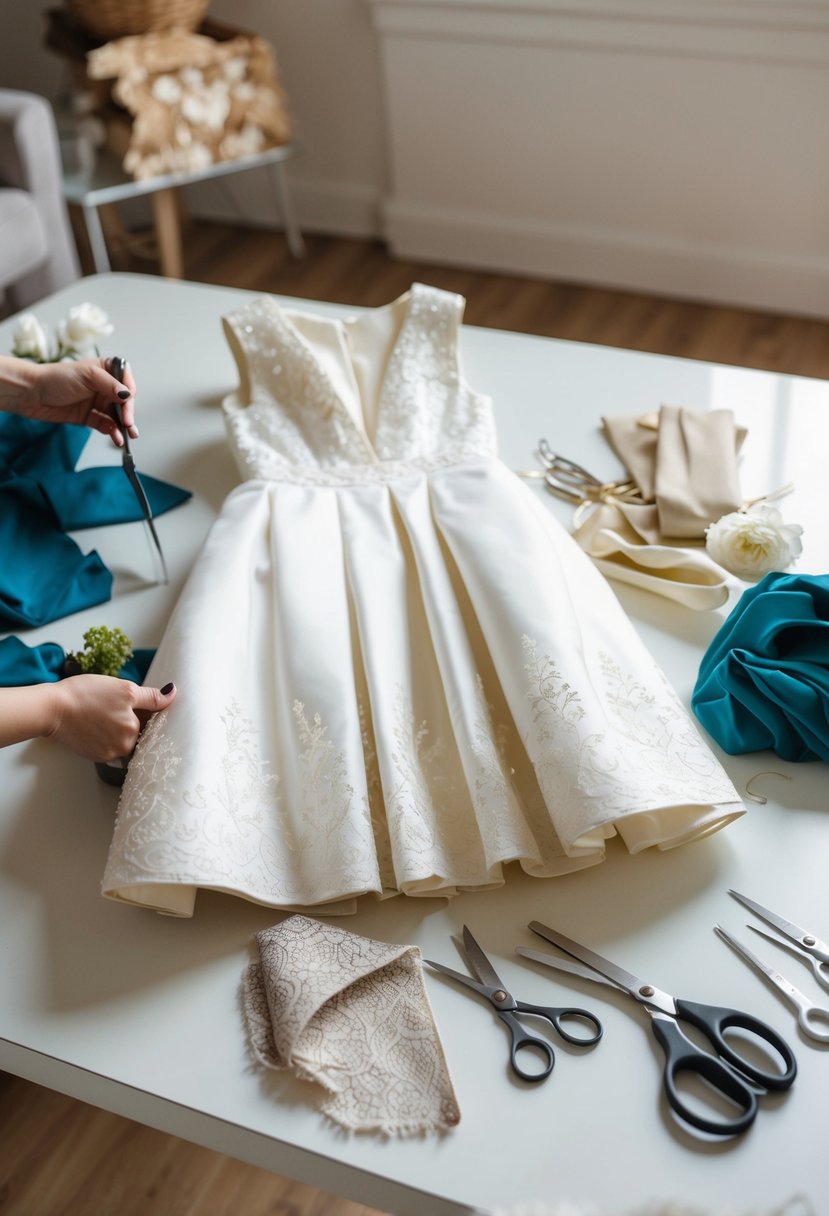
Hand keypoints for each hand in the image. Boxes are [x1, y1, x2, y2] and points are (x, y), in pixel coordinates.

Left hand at [0, 355, 137, 445]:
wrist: (32, 394)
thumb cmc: (56, 378)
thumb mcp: (87, 375)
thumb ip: (110, 384)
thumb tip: (127, 395)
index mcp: (106, 370)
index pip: (126, 383)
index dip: (129, 395)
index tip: (127, 405)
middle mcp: (104, 386)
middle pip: (124, 402)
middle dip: (128, 414)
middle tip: (129, 425)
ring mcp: (97, 403)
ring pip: (117, 416)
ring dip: (123, 426)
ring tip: (127, 436)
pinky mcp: (89, 417)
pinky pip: (106, 425)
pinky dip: (112, 432)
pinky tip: (116, 437)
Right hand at [46, 675, 175, 761]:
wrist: (52, 709)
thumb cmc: (85, 694)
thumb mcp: (123, 689)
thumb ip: (151, 696)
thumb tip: (172, 693)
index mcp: (135, 728)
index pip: (153, 721)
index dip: (147, 711)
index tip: (138, 705)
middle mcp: (126, 745)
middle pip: (140, 732)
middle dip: (133, 719)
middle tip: (113, 706)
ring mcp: (111, 753)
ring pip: (126, 739)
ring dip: (120, 728)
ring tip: (103, 715)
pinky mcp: (98, 757)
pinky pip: (112, 746)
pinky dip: (108, 736)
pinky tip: (96, 725)